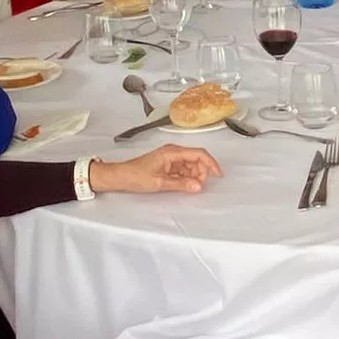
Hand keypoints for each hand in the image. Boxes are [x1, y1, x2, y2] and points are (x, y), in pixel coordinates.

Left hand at [91, 145, 221, 194]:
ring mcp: (171, 159)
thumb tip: (198, 186)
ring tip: (189, 187)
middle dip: (201, 172)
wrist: (120, 176)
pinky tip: (184, 185)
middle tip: (199, 186)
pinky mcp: (168, 165)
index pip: (199, 154)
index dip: (210, 163)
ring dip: (194, 176)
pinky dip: (186, 178)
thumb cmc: (135, 176)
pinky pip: (183, 170)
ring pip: (191, 166)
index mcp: (173, 152)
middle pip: (197, 159)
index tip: (217, 174)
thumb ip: (181, 184)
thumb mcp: (160, 182)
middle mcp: (173, 152)